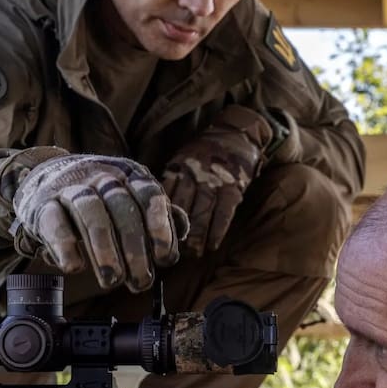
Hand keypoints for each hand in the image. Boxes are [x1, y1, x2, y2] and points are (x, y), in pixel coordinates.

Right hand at [10, 154, 188, 291]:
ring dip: (104, 250)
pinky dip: (65, 245)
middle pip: (121, 208)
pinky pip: (54, 222)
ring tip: (112, 281)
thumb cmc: (98, 197)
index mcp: (128, 174)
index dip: (160, 227)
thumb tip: (182, 230)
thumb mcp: (130, 198)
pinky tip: (75, 267)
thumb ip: (156, 214)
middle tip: (140, 282)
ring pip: (90, 212)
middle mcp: (101, 176)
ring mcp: (70, 187)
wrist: (46, 179)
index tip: (165, 259)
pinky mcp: (42, 204)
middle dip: (134, 249)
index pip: (149, 195)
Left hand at [160, 105, 273, 257]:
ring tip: (193, 253)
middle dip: (177, 231)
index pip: (165, 196)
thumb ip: (169, 181)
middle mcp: (195, 174)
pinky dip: (218, 230)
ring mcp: (215, 181)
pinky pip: (224, 213)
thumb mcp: (181, 160)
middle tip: (172, 251)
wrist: (236, 134)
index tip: (154, 236)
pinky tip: (212, 245)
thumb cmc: (203, 152)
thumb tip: (150, 208)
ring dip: (198, 235)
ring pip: (203, 212)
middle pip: (183, 207)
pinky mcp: (234, 188)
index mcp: (178, 167)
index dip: (159, 217)